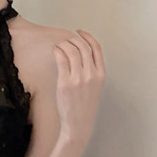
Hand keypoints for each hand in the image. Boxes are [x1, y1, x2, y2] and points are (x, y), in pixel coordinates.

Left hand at [53, 29, 104, 145]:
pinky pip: (61, 60)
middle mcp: (91, 75)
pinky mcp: (65, 83)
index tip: (79, 32)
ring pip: (71, 51)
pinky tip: (55, 51)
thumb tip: (80, 53)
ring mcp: (78, 79)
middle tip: (65, 39)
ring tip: (58, 46)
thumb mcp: (95, 87)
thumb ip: (91, 70)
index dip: (87, 36)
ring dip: (63, 44)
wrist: (79, 124)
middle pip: (83, 47)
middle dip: (73, 39)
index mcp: (101, 74)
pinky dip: (57, 51)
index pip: (96, 48)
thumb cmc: (85, 106)